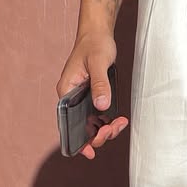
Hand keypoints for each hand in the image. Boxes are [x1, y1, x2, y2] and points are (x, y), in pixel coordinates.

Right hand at [57, 35, 129, 160]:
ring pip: (91, 122)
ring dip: (105, 128)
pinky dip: (108, 120)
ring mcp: (82, 97)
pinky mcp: (92, 95)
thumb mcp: (98, 63)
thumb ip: (99, 84)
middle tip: (112, 129)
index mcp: (66, 91)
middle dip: (97, 133)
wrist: (98, 33)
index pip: (68, 123)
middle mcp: (71, 97)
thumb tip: (101, 106)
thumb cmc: (94, 44)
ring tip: (120, 124)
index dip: (77, 141)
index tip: (90, 152)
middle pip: (81, 126)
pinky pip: (98, 114)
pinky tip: (119, 120)